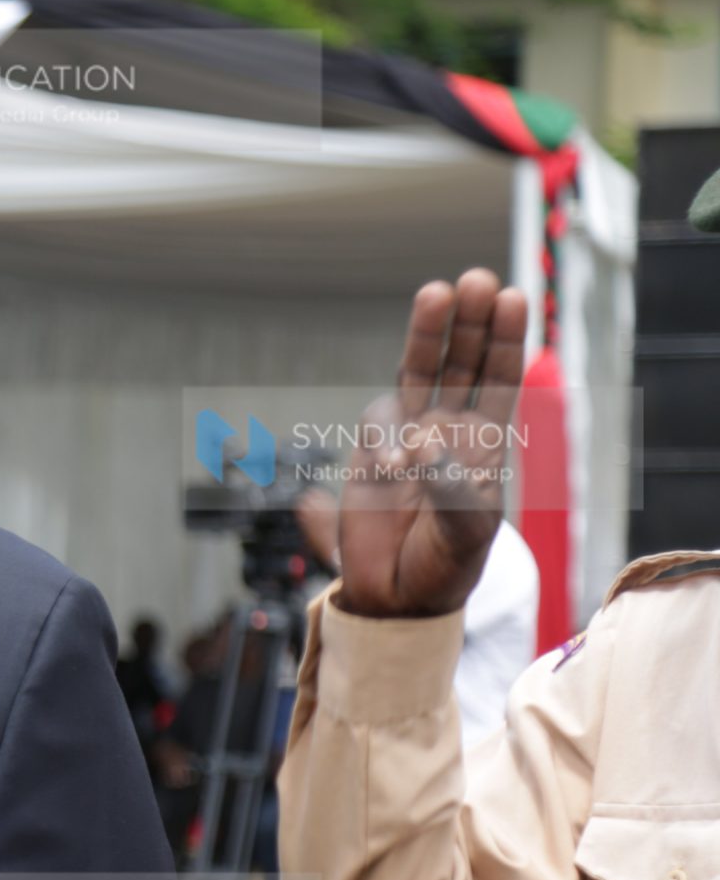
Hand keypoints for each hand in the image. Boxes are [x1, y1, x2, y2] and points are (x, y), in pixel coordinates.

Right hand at [332, 268, 526, 618]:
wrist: (395, 598)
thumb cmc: (446, 566)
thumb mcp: (467, 532)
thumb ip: (453, 487)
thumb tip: (427, 444)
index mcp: (486, 443)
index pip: (499, 378)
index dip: (505, 337)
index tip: (511, 298)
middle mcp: (448, 430)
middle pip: (460, 361)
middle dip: (469, 320)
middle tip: (475, 280)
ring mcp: (406, 438)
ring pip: (418, 373)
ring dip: (429, 333)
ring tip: (437, 293)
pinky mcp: (367, 454)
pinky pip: (377, 423)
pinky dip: (386, 432)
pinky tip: (396, 467)